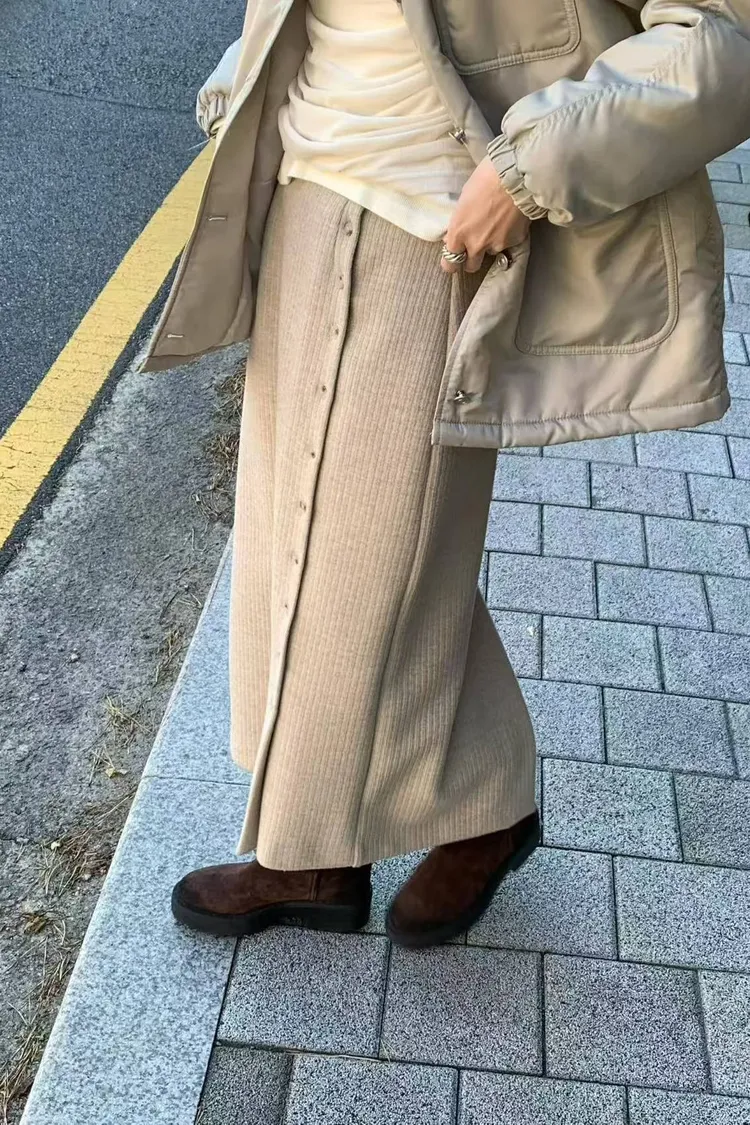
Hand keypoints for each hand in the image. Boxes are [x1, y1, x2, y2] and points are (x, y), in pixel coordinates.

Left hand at [441, 155, 530, 273]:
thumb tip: (453, 236)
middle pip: (471, 266)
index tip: (454, 258)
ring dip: (491, 243)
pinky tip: (509, 219)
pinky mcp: (514, 241)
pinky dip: (507, 235)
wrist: (515, 175)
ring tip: (497, 222)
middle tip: (475, 246)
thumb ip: (458, 223)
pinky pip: (508, 243)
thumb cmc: (485, 179)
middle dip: (472, 258)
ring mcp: (496, 245)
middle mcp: (476, 244)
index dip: (451, 262)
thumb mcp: (463, 200)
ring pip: (491, 253)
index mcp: (458, 233)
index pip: (450, 263)